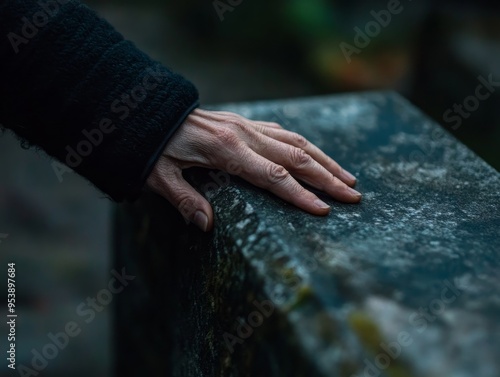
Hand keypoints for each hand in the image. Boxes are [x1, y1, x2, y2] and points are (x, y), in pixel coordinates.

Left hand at [146, 108, 360, 231]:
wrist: (151, 109)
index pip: (273, 177)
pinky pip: (284, 133)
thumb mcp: (159, 176)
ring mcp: (248, 126)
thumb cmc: (153, 145)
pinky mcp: (246, 123)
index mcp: (226, 150)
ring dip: (326, 160)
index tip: (325, 211)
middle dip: (328, 179)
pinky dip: (306, 146)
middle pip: (296, 158)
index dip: (301, 195)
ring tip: (349, 178)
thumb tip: (207, 226)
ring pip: (297, 142)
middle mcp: (244, 135)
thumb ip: (184, 200)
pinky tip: (317, 156)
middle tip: (354, 196)